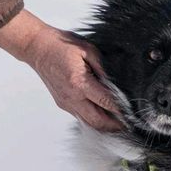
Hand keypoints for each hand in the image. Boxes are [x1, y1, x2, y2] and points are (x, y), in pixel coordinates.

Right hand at [0, 10, 124, 131]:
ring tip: (119, 123)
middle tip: (129, 124)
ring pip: (88, 123)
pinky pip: (81, 117)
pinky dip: (94, 119)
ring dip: (104, 126)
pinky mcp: (62, 103)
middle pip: (98, 121)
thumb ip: (103, 67)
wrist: (37, 48)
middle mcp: (71, 97)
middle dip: (115, 125)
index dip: (121, 110)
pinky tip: (104, 115)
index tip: (133, 113)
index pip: (106, 102)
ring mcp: (65, 102)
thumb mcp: (87, 49)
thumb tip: (117, 83)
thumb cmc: (61, 45)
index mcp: (79, 82)